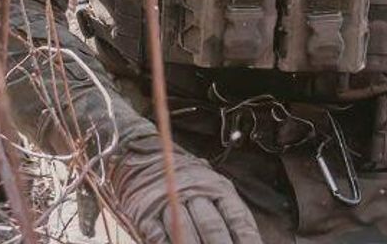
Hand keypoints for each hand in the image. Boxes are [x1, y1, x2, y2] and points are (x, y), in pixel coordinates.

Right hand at [90, 142, 262, 243]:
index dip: (247, 241)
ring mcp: (167, 201)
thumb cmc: (183, 177)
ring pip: (185, 232)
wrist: (138, 152)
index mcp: (216, 186)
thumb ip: (227, 214)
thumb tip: (243, 240)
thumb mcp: (210, 186)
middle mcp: (193, 191)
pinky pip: (158, 235)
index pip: (237, 219)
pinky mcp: (144, 211)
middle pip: (212, 228)